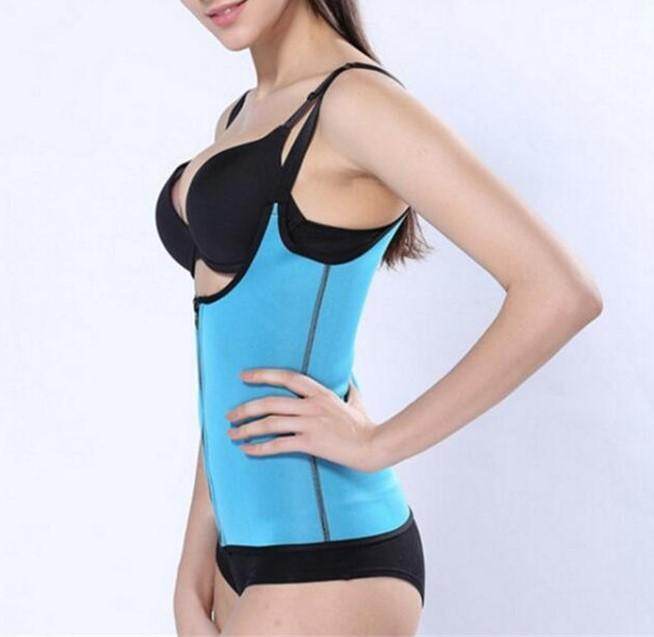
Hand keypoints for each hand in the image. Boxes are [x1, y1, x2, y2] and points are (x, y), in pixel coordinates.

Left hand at [224, 368, 383, 471]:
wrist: (374, 446)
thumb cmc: (365, 425)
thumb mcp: (356, 401)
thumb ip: (349, 389)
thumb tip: (349, 380)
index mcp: (320, 392)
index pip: (286, 377)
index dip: (263, 374)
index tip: (243, 376)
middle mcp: (312, 405)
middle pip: (270, 402)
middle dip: (245, 408)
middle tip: (230, 415)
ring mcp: (311, 424)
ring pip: (270, 423)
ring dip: (247, 429)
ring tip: (232, 434)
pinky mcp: (311, 443)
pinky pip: (278, 444)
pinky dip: (259, 447)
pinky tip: (247, 450)